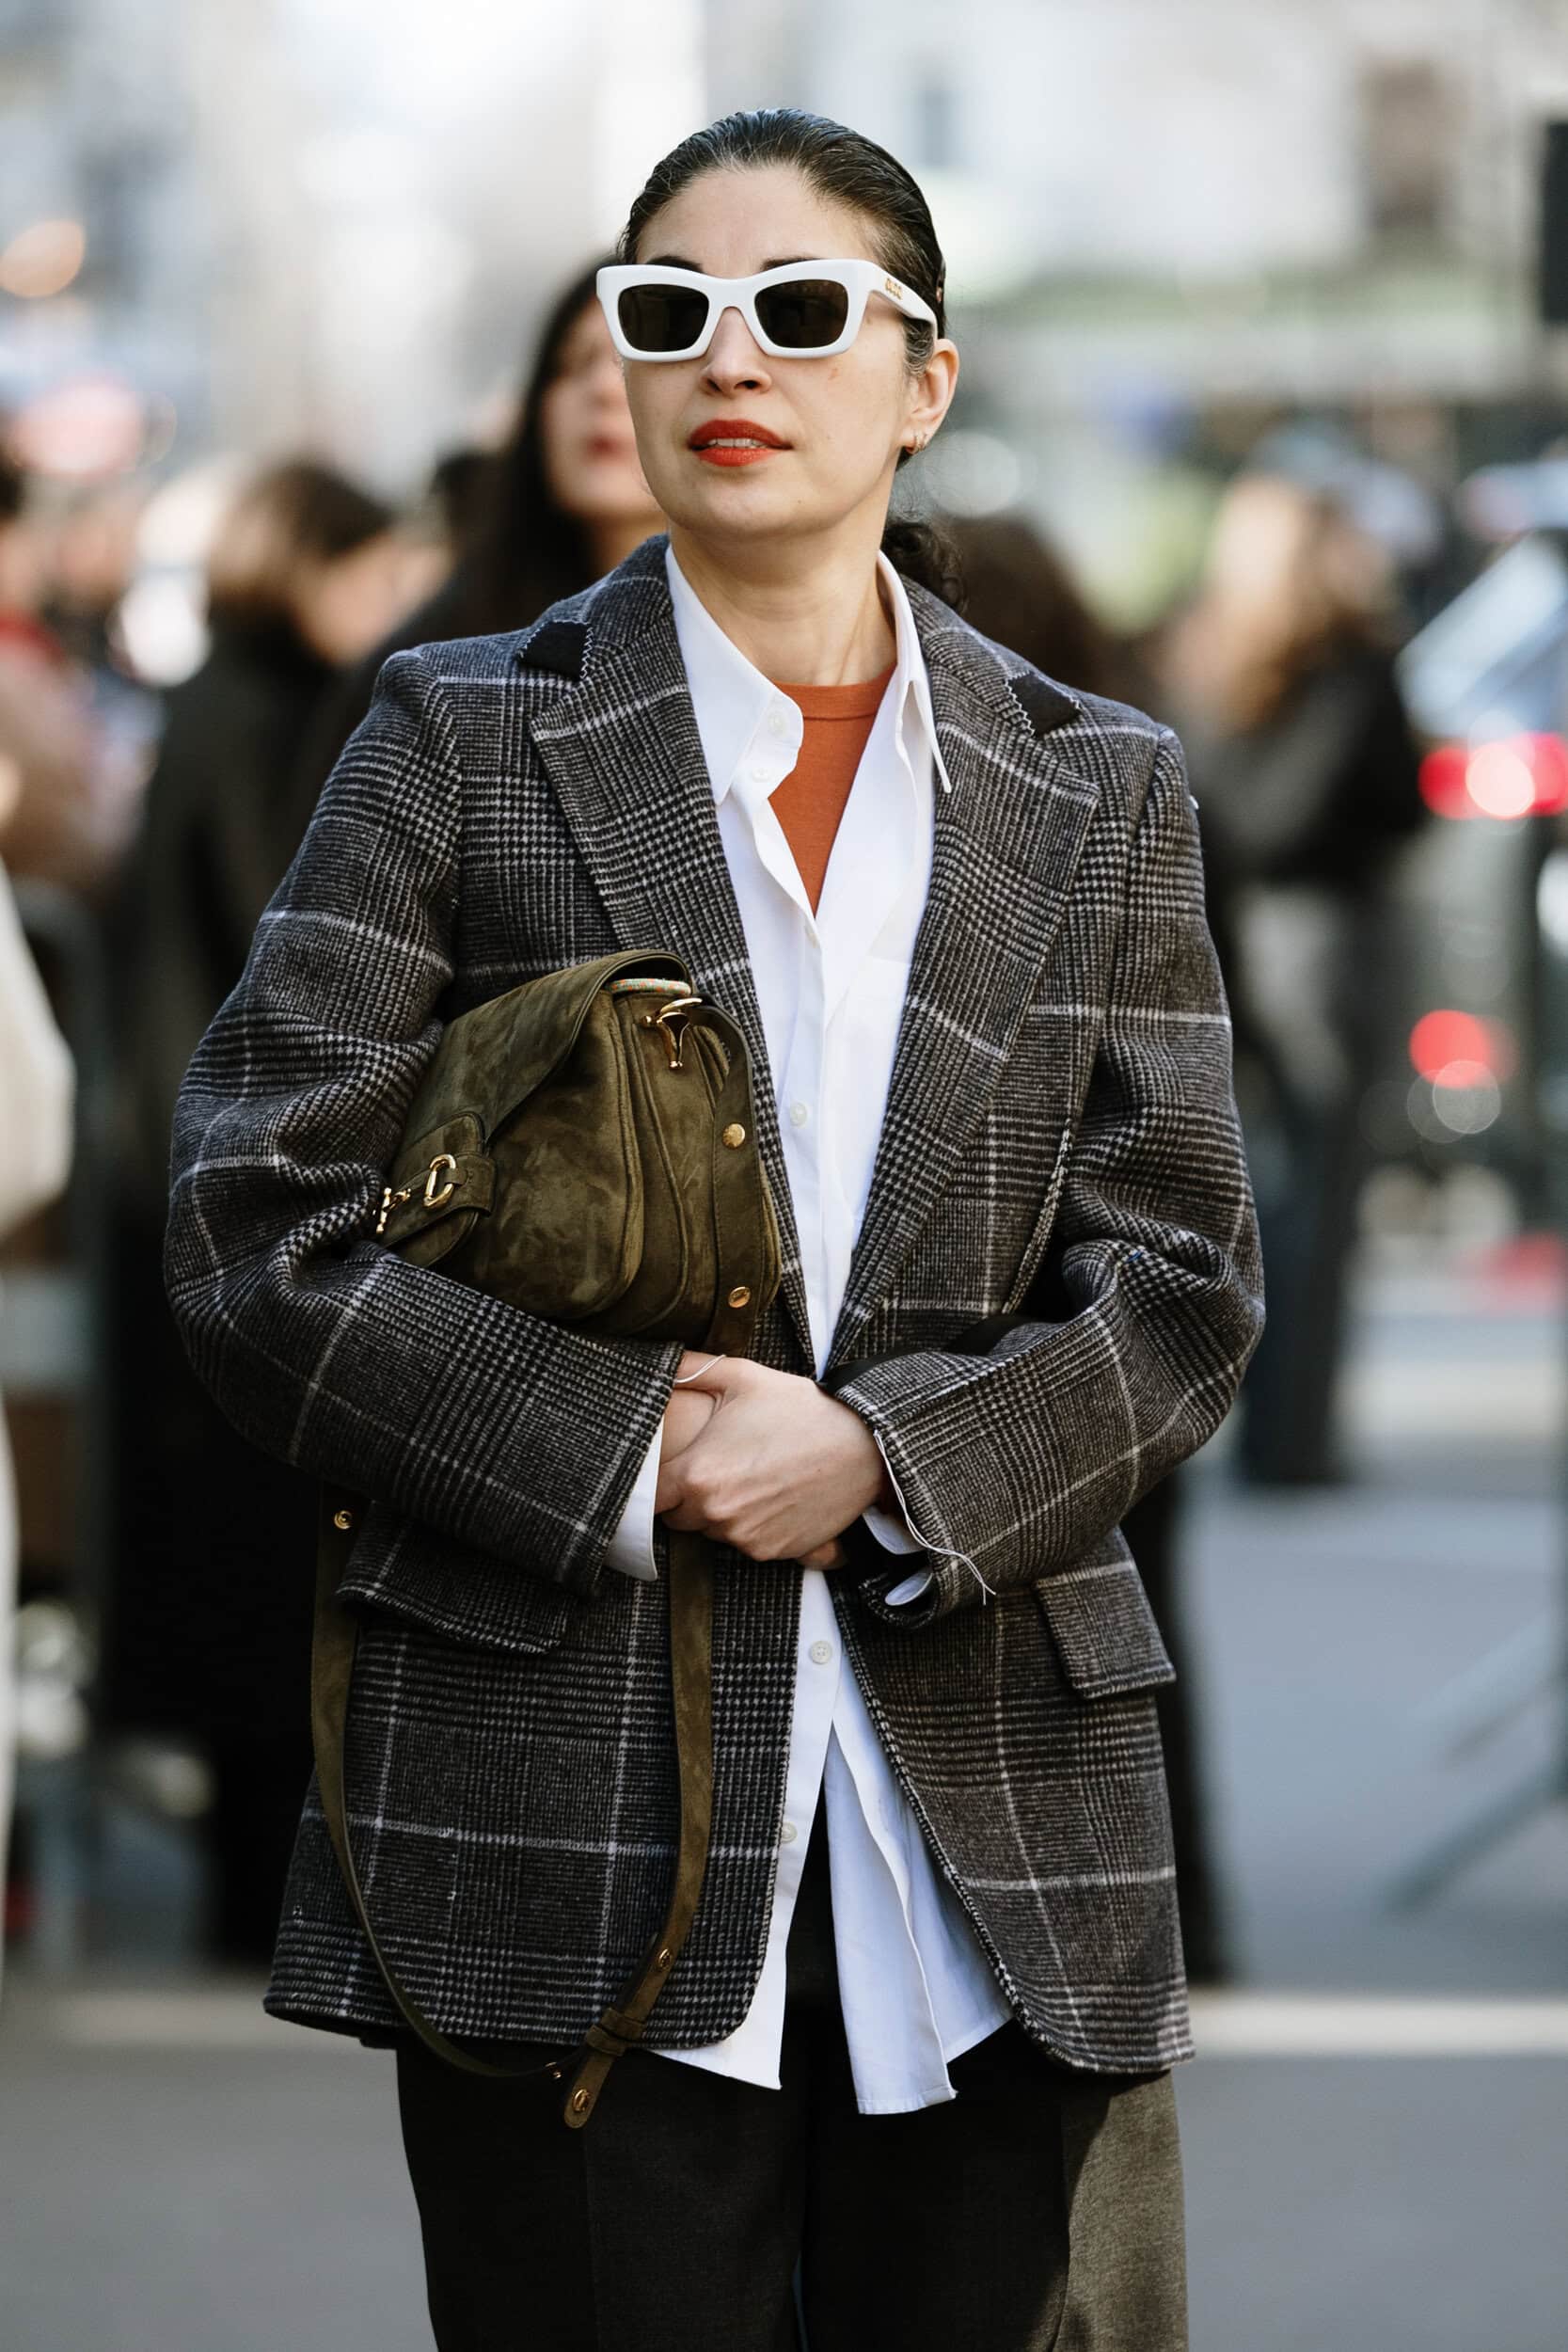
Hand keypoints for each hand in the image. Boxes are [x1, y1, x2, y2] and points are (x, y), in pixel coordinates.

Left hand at [656, 1353, 881, 1564]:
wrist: (863, 1445)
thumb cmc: (800, 1409)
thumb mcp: (744, 1377)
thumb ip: (692, 1370)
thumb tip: (661, 1362)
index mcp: (698, 1476)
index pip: (650, 1499)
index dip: (657, 1485)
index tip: (670, 1471)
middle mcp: (717, 1514)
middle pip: (680, 1519)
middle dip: (690, 1498)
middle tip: (718, 1467)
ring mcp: (746, 1538)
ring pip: (714, 1532)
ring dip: (722, 1513)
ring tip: (751, 1478)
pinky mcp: (774, 1552)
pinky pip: (747, 1545)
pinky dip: (753, 1527)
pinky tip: (773, 1497)